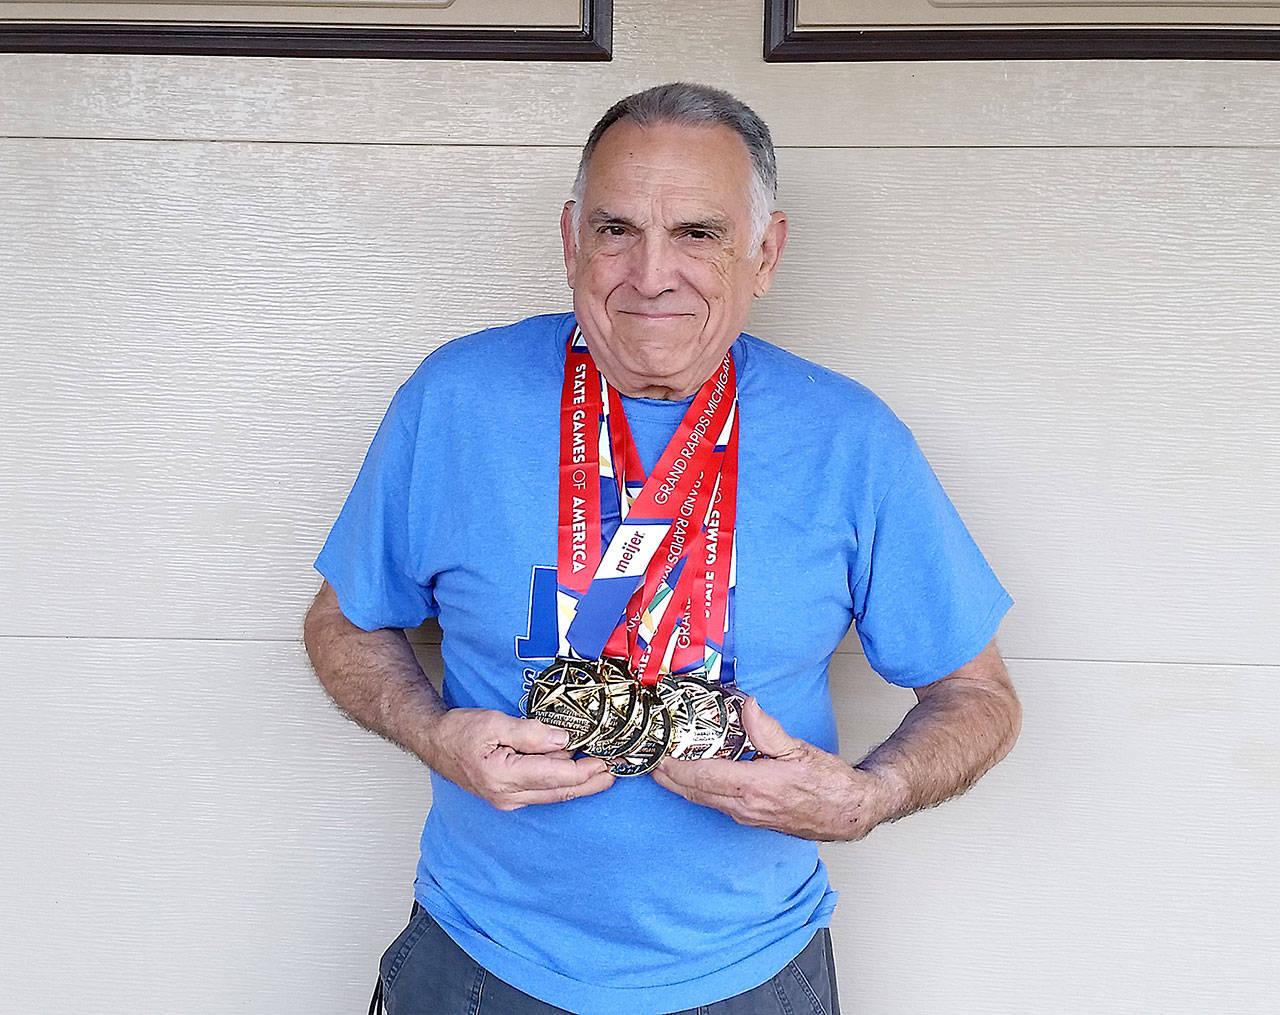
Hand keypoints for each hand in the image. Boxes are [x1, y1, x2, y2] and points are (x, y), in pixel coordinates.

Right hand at [420, 707, 614, 810]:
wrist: (435, 743)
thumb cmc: (459, 731)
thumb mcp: (495, 722)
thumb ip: (531, 733)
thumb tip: (564, 739)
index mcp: (504, 776)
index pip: (556, 776)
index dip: (586, 770)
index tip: (608, 761)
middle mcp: (508, 795)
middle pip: (560, 792)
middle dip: (591, 782)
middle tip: (617, 771)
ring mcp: (508, 800)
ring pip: (554, 795)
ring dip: (581, 785)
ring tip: (606, 773)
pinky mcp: (509, 797)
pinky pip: (544, 793)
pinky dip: (564, 784)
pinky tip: (578, 774)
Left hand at [652, 698, 901, 840]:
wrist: (848, 813)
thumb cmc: (829, 784)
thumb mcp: (799, 748)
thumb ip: (767, 729)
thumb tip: (747, 707)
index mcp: (752, 787)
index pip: (699, 776)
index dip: (672, 765)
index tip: (654, 753)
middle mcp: (743, 807)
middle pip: (692, 791)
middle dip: (666, 775)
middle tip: (646, 758)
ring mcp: (745, 816)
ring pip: (701, 799)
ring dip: (679, 783)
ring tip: (661, 764)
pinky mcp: (749, 819)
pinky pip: (714, 803)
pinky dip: (697, 789)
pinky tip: (693, 775)